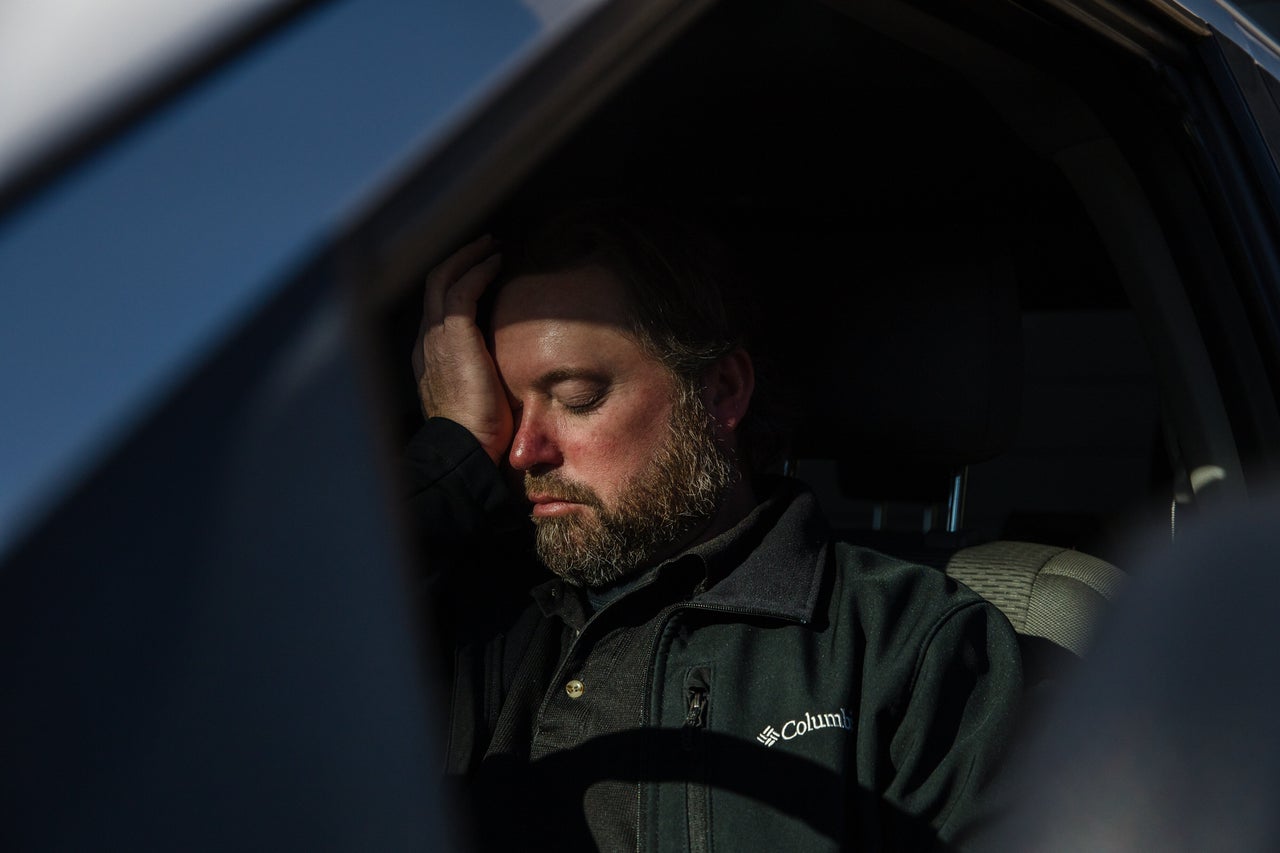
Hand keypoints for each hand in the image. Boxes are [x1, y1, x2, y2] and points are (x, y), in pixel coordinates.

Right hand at [413, 233, 511, 464]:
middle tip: (487, 245)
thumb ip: (484, 377)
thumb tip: (510, 368)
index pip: (436, 307)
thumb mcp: (479, 399)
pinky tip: (498, 262)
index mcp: (428, 358)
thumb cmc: (480, 437)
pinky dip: (478, 270)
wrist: (466, 453)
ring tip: (493, 245)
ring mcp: (434, 339)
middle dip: (459, 259)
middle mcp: (425, 343)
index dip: (456, 282)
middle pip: (433, 285)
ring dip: (469, 256)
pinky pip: (462, 290)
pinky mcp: (453, 337)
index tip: (482, 270)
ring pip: (443, 279)